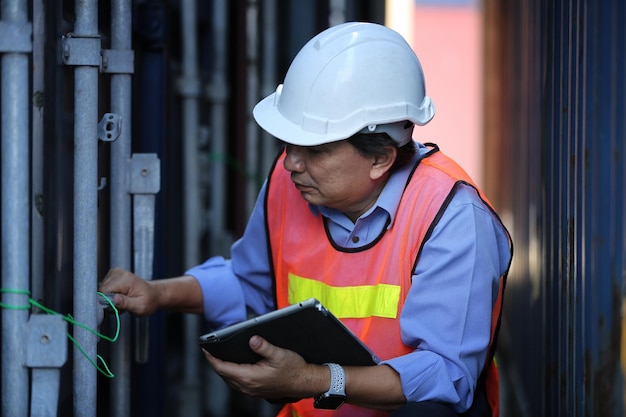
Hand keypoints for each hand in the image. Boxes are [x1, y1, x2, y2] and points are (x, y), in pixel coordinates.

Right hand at [99, 268, 159, 315]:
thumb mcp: (140, 307)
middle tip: (121, 305)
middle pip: (101, 290)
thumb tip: (114, 299)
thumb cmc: (149, 301)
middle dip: (108, 300)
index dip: (107, 302)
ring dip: (109, 298)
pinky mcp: (113, 275)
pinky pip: (104, 287)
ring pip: (102, 289)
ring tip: (122, 300)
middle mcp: (118, 273)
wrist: (153, 294)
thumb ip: (126, 303)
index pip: (104, 291)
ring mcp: (115, 272)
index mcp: (125, 280)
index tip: (116, 307)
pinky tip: (120, 296)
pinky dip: (110, 294)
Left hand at [203, 335, 326, 400]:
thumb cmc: (294, 369)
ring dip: (223, 369)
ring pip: (229, 380)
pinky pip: (237, 383)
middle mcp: (248, 386)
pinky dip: (232, 374)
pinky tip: (235, 366)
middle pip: (223, 374)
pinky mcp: (255, 391)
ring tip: (220, 356)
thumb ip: (263, 346)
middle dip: (216, 362)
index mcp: (250, 377)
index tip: (206, 349)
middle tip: (211, 349)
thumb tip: (251, 339)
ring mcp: (251, 390)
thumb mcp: (279, 354)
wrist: (304, 382)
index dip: (212, 358)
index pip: (223, 368)